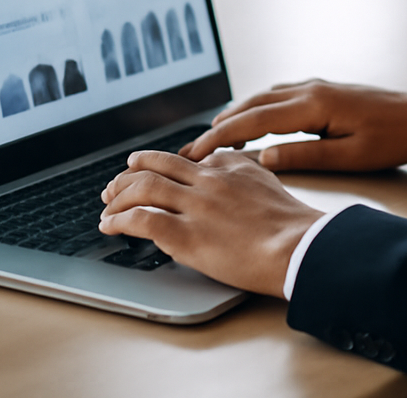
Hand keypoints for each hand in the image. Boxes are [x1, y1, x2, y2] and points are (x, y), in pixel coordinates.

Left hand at [99, 149, 321, 296]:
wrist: (300, 246)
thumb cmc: (293, 227)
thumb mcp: (268, 184)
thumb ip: (243, 178)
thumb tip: (226, 184)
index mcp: (228, 166)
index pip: (184, 160)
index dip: (159, 167)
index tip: (149, 174)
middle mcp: (207, 180)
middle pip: (155, 167)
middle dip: (129, 174)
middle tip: (115, 185)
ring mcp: (195, 206)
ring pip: (142, 188)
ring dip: (118, 196)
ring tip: (107, 205)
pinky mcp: (186, 234)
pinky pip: (140, 219)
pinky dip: (119, 220)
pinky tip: (110, 226)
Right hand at [178, 79, 406, 171]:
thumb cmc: (396, 138)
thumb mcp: (351, 157)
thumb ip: (305, 156)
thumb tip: (263, 159)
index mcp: (314, 105)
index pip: (253, 120)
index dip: (219, 137)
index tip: (193, 152)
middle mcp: (310, 89)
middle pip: (250, 104)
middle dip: (218, 126)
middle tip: (191, 148)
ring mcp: (317, 86)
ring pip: (263, 97)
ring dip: (235, 115)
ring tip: (211, 138)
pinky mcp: (324, 91)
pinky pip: (278, 96)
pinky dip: (256, 109)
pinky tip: (251, 123)